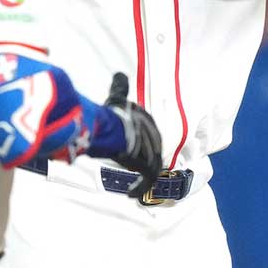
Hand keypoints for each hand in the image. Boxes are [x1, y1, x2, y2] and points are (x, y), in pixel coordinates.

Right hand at [103, 73, 162, 202]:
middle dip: (141, 164)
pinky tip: (132, 194)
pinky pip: (147, 179)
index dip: (139, 148)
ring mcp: (153, 152)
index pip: (148, 137)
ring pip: (149, 168)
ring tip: (132, 187)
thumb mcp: (117, 96)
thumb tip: (120, 74)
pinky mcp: (148, 165)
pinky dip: (141, 187)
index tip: (129, 155)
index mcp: (150, 123)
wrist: (113, 128)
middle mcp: (155, 137)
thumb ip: (119, 86)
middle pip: (150, 153)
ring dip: (142, 178)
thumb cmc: (113, 113)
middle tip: (129, 172)